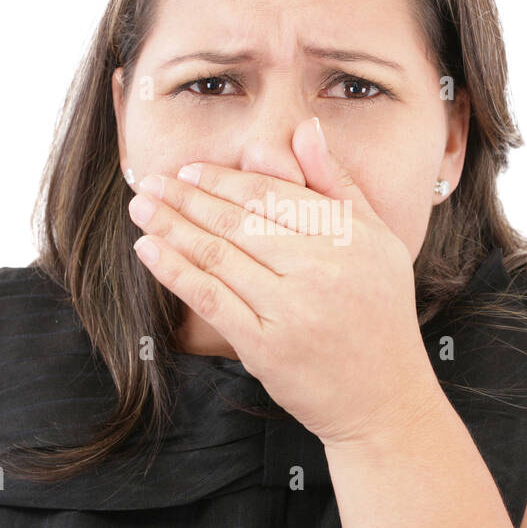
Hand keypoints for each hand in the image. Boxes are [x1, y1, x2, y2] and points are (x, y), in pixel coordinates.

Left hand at [126, 116, 443, 448]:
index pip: (272, 195)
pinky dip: (174, 271)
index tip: (191, 170)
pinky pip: (209, 299)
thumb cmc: (380, 315)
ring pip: (218, 256)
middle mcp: (321, 269)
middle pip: (238, 222)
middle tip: (151, 183)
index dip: (225, 179)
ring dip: (172, 226)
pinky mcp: (265, 346)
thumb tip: (306, 129)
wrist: (384, 397)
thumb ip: (338, 185)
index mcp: (347, 237)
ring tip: (142, 208)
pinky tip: (149, 249)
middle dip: (187, 198)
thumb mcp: (376, 240)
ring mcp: (291, 309)